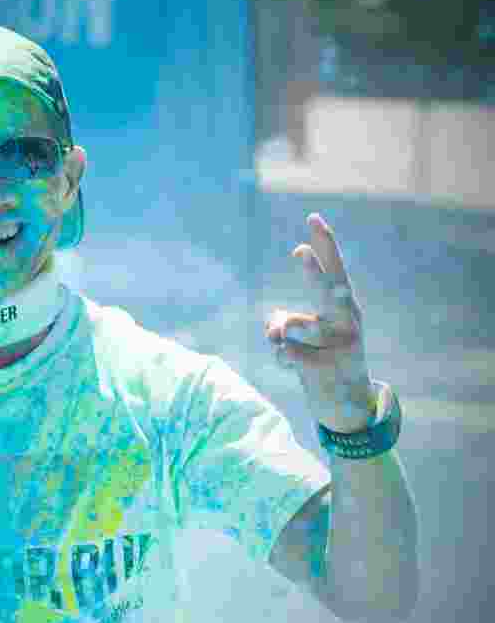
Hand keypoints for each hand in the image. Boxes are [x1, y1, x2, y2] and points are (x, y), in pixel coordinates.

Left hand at [265, 213, 374, 432]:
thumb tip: (274, 325)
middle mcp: (346, 321)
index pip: (334, 268)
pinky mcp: (324, 368)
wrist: (348, 405)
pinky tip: (293, 367)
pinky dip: (280, 359)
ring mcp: (339, 345)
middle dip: (312, 271)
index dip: (324, 243)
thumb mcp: (311, 334)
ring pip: (290, 326)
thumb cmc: (324, 357)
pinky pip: (283, 352)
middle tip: (299, 251)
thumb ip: (288, 320)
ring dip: (279, 335)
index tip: (312, 217)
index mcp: (344, 306)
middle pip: (326, 290)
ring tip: (288, 346)